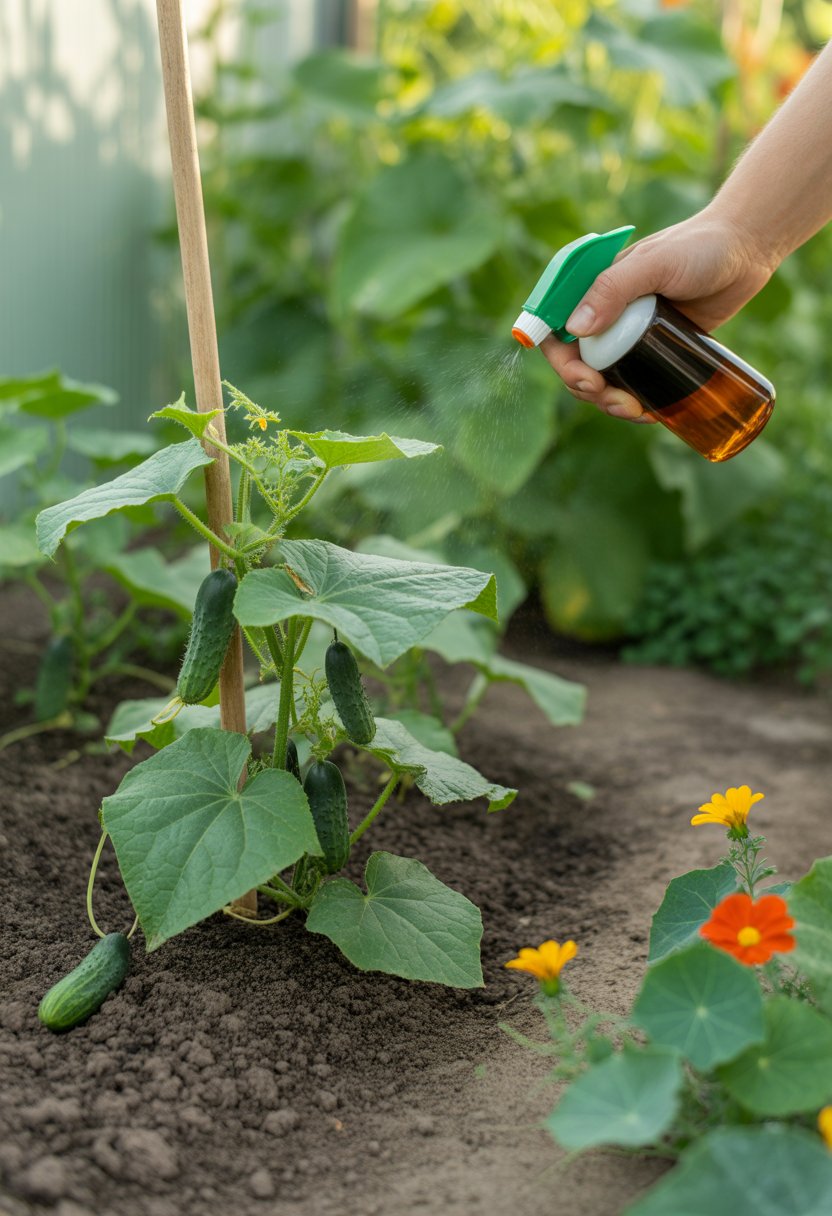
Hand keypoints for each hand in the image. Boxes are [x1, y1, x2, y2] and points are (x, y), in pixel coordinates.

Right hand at [539, 210, 776, 421]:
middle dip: (590, 391)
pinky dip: (637, 402)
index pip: (555, 330)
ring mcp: (629, 334)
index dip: (562, 363)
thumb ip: (614, 288)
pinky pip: (635, 381)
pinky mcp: (655, 349)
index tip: (588, 381)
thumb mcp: (655, 263)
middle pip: (577, 363)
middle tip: (621, 403)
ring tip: (638, 413)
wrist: (747, 251)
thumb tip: (574, 329)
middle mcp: (605, 313)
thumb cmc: (699, 247)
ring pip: (604, 378)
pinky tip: (651, 414)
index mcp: (592, 289)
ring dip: (611, 403)